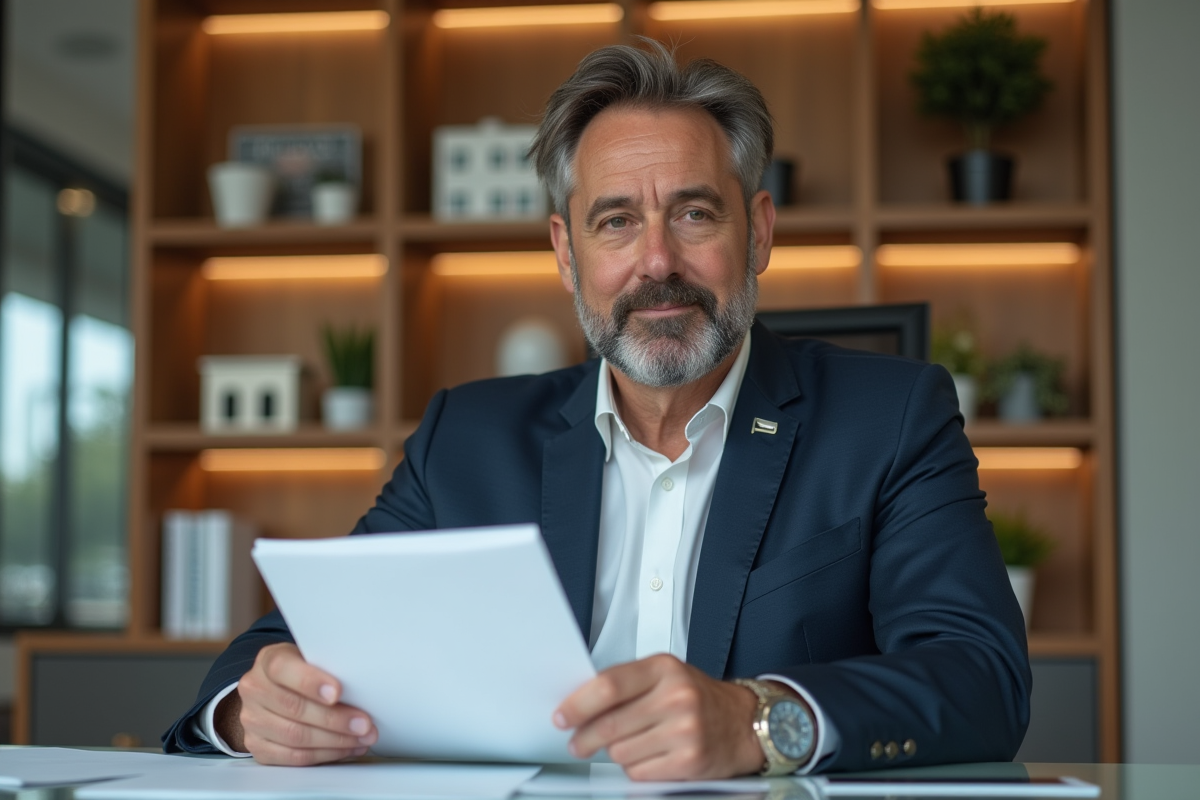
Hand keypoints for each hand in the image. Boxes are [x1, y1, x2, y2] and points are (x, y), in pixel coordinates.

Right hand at [218, 642, 377, 765]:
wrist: (273, 690)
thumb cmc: (302, 671)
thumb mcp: (312, 658)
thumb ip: (328, 666)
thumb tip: (362, 685)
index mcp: (268, 660)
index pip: (283, 669)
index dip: (310, 681)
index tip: (337, 692)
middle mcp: (255, 690)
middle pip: (294, 708)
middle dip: (335, 719)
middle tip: (364, 724)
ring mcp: (252, 720)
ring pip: (295, 736)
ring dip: (335, 741)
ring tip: (361, 738)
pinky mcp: (258, 746)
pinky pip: (293, 757)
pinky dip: (324, 755)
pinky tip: (345, 748)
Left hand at [553, 654, 763, 779]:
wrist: (742, 722)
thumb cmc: (698, 697)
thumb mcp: (665, 675)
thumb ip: (626, 683)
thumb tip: (580, 702)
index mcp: (664, 668)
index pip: (608, 686)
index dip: (578, 704)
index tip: (562, 716)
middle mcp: (676, 696)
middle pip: (610, 724)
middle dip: (585, 738)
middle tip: (577, 742)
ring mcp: (684, 729)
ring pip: (621, 752)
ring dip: (616, 753)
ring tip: (632, 743)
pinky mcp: (689, 760)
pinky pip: (640, 772)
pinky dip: (636, 769)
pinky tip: (649, 756)